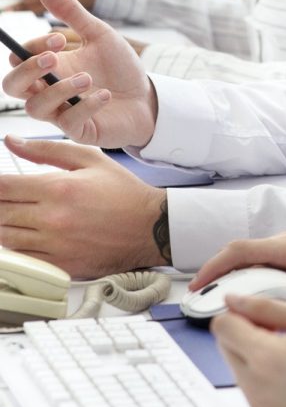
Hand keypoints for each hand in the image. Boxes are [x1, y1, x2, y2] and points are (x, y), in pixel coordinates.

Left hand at [0, 137, 166, 276]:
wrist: (150, 226)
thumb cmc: (124, 193)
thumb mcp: (91, 159)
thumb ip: (47, 150)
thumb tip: (11, 142)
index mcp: (59, 189)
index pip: (3, 186)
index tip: (2, 184)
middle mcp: (53, 219)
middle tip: (10, 198)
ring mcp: (55, 245)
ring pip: (4, 237)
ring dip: (4, 225)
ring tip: (18, 216)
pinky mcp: (59, 265)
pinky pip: (21, 259)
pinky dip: (16, 248)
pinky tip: (28, 236)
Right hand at [1, 0, 157, 147]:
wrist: (148, 97)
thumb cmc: (119, 68)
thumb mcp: (99, 35)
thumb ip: (73, 14)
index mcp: (50, 67)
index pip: (18, 60)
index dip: (31, 49)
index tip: (59, 38)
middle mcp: (49, 90)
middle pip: (11, 87)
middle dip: (26, 71)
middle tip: (53, 58)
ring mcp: (62, 112)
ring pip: (36, 108)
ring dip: (59, 90)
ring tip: (88, 77)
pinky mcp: (80, 130)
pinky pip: (68, 123)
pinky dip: (85, 106)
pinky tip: (104, 94)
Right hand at [191, 232, 285, 312]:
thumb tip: (273, 318)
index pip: (242, 251)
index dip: (214, 267)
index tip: (196, 286)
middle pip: (240, 253)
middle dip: (216, 274)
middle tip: (199, 300)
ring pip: (251, 259)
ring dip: (231, 277)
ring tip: (217, 304)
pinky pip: (263, 265)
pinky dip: (247, 279)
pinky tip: (245, 301)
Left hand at [212, 296, 285, 406]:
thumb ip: (266, 306)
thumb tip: (232, 301)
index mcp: (267, 357)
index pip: (223, 327)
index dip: (238, 315)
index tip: (257, 316)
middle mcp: (257, 389)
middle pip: (227, 351)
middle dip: (246, 337)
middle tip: (280, 335)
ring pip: (240, 374)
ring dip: (257, 362)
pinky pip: (254, 399)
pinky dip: (267, 387)